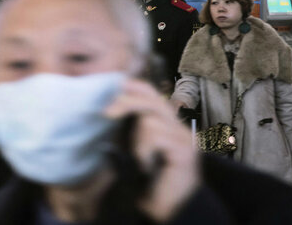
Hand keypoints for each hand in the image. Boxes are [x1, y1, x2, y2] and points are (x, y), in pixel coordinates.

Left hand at [105, 79, 199, 222]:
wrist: (168, 208)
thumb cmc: (149, 181)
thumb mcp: (134, 149)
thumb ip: (129, 130)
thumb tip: (109, 107)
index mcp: (167, 124)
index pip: (153, 95)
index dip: (135, 87)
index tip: (116, 84)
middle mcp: (179, 128)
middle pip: (152, 101)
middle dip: (126, 103)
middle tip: (105, 112)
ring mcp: (185, 139)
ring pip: (150, 121)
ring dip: (137, 141)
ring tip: (141, 160)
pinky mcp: (186, 152)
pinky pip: (157, 138)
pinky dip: (145, 151)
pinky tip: (146, 165)